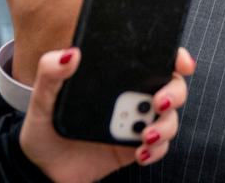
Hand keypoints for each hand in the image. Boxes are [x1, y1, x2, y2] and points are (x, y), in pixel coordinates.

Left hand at [20, 46, 194, 182]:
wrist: (42, 170)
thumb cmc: (45, 128)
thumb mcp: (42, 99)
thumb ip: (51, 74)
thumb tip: (70, 54)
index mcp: (117, 77)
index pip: (153, 60)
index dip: (175, 57)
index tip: (182, 62)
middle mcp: (133, 96)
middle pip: (171, 86)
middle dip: (175, 92)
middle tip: (159, 101)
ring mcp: (136, 121)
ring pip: (170, 117)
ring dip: (166, 125)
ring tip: (146, 136)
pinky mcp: (136, 147)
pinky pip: (160, 146)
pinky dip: (157, 149)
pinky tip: (141, 153)